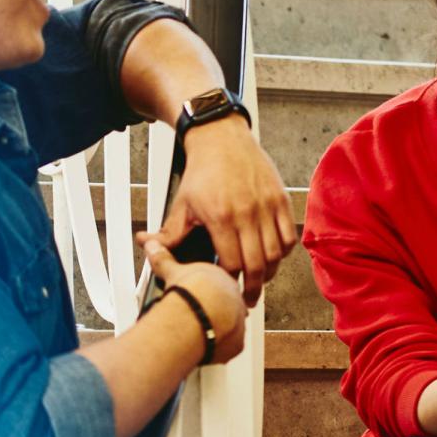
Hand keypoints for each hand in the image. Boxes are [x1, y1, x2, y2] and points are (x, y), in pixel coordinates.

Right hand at [144, 238, 248, 364]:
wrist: (195, 315)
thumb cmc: (189, 292)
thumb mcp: (173, 270)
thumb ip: (163, 258)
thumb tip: (152, 245)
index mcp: (226, 281)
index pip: (221, 287)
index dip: (208, 293)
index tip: (197, 297)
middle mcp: (237, 302)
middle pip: (227, 308)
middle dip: (213, 312)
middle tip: (194, 316)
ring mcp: (239, 323)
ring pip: (230, 327)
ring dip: (216, 330)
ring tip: (196, 333)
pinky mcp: (236, 344)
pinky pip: (229, 346)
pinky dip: (216, 347)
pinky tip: (202, 345)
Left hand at [157, 116, 295, 304]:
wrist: (221, 139)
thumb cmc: (203, 170)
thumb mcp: (181, 204)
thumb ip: (168, 232)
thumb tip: (147, 247)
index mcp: (221, 217)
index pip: (230, 263)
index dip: (228, 281)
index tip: (224, 288)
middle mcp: (247, 213)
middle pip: (257, 264)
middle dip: (252, 288)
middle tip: (247, 298)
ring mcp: (266, 206)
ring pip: (275, 254)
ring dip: (269, 273)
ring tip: (261, 280)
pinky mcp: (280, 199)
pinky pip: (289, 236)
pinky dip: (283, 252)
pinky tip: (272, 257)